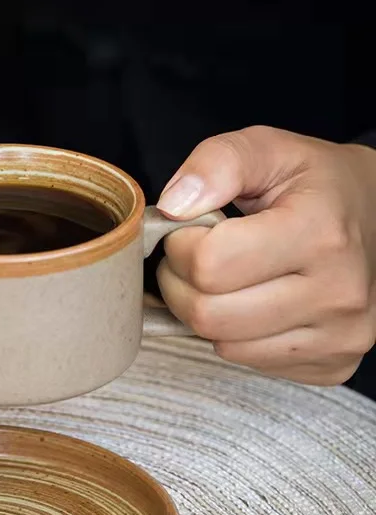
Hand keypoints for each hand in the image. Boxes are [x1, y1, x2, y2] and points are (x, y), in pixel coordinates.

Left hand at [156, 125, 375, 385]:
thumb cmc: (318, 187)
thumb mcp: (271, 151)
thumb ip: (218, 162)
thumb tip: (174, 206)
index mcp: (321, 232)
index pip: (209, 263)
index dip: (180, 246)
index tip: (189, 232)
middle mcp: (339, 292)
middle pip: (207, 314)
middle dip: (180, 284)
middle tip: (192, 260)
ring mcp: (340, 335)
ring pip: (222, 345)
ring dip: (202, 313)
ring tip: (221, 280)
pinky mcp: (333, 363)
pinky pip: (247, 361)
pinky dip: (233, 334)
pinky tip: (251, 303)